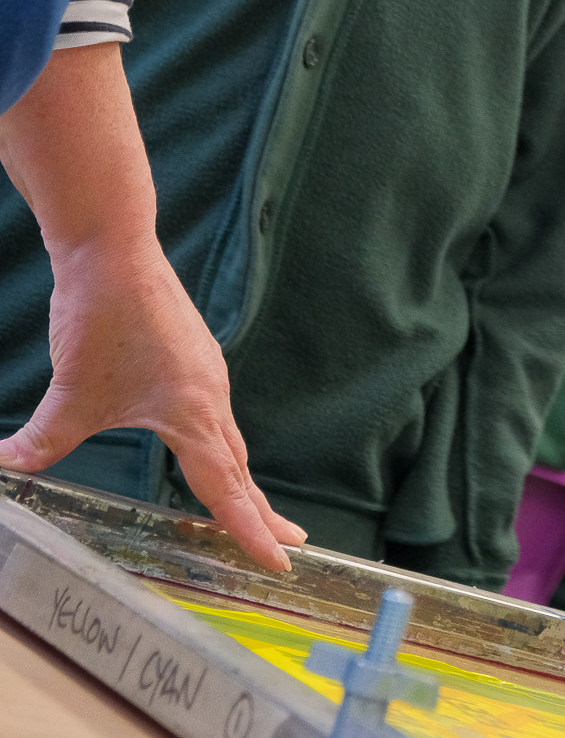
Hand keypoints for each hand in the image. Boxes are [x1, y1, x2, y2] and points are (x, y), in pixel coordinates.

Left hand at [0, 233, 303, 571]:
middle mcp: (212, 397)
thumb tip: (8, 470)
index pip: (229, 487)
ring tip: (248, 508)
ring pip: (229, 441)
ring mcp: (207, 376)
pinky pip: (215, 417)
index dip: (251, 529)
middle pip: (242, 468)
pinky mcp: (194, 360)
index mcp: (194, 413)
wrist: (116, 251)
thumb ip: (43, 440)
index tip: (279, 561)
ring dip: (240, 479)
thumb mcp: (70, 390)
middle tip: (288, 546)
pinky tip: (204, 449)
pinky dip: (219, 447)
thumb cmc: (102, 317)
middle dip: (262, 511)